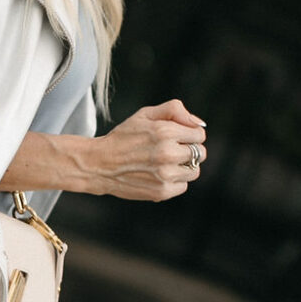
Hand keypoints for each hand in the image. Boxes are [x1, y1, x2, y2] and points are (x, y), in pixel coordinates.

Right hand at [81, 99, 206, 200]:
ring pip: (194, 171)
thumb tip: (200, 124)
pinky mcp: (162, 191)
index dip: (190, 134)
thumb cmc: (124, 137)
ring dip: (184, 166)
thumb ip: (174, 110)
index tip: (177, 137)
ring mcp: (165, 174)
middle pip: (200, 153)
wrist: (100, 164)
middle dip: (189, 150)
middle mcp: (167, 153)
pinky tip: (159, 174)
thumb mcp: (145, 114)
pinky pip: (183, 186)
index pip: (199, 134)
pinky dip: (175, 181)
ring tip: (165, 163)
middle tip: (172, 150)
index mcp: (165, 131)